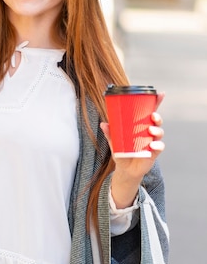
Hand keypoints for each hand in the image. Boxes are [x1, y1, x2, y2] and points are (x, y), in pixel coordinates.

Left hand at [100, 93, 164, 207]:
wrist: (125, 169)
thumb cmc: (121, 152)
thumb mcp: (114, 142)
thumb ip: (110, 133)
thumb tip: (103, 124)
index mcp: (141, 126)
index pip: (149, 112)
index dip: (156, 103)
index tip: (160, 94)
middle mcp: (149, 132)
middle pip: (157, 121)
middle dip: (157, 117)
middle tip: (153, 116)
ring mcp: (152, 141)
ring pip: (159, 133)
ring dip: (157, 130)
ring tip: (151, 130)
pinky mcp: (154, 152)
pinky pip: (159, 147)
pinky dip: (157, 145)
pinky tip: (153, 146)